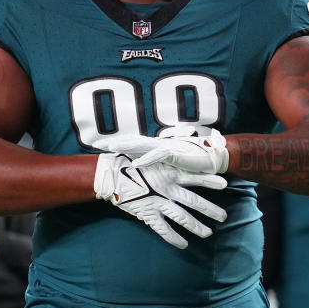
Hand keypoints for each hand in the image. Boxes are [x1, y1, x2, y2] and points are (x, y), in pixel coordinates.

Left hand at [94, 127, 228, 173]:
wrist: (211, 158)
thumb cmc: (192, 160)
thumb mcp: (170, 162)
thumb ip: (156, 162)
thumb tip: (139, 166)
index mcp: (156, 145)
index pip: (133, 142)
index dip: (117, 142)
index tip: (99, 145)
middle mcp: (159, 143)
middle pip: (132, 141)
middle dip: (115, 142)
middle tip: (97, 145)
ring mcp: (166, 147)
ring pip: (142, 145)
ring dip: (126, 147)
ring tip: (112, 149)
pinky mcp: (175, 154)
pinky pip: (158, 156)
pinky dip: (147, 159)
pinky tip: (135, 163)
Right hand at [94, 153, 227, 248]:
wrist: (110, 174)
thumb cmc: (132, 161)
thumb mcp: (152, 153)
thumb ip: (168, 156)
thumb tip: (182, 147)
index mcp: (170, 172)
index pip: (195, 177)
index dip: (210, 180)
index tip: (225, 184)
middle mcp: (168, 188)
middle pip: (194, 202)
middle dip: (210, 210)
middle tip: (223, 217)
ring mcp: (158, 202)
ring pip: (182, 218)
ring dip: (196, 227)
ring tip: (208, 233)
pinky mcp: (148, 214)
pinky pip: (163, 229)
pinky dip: (174, 238)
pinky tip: (183, 244)